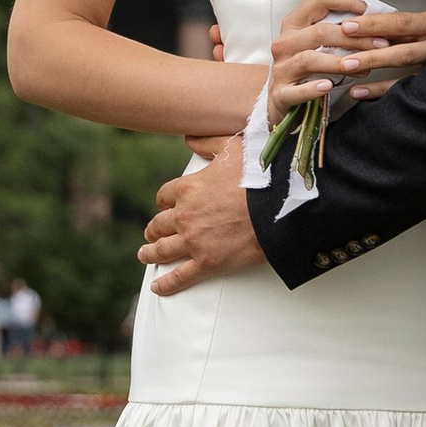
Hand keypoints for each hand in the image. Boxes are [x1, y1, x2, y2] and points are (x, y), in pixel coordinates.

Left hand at [139, 153, 265, 294]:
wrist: (279, 208)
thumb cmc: (259, 175)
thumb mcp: (233, 148)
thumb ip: (209, 141)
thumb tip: (189, 138)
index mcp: (187, 189)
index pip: (164, 196)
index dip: (164, 202)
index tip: (166, 206)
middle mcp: (184, 216)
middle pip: (159, 224)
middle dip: (154, 229)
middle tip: (152, 233)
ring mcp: (194, 241)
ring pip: (162, 250)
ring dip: (151, 252)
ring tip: (146, 254)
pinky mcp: (207, 263)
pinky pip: (180, 277)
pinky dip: (166, 284)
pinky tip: (157, 287)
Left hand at [270, 0, 425, 108]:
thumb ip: (406, 24)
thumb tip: (365, 19)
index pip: (403, 21)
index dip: (375, 23)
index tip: (348, 24)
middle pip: (403, 47)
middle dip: (370, 50)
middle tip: (341, 53)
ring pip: (406, 69)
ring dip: (375, 73)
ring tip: (347, 75)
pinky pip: (409, 90)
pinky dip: (385, 92)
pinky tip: (361, 94)